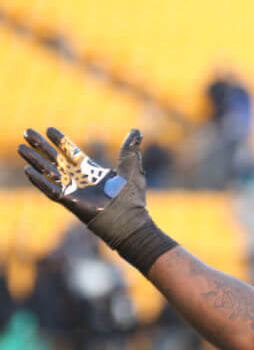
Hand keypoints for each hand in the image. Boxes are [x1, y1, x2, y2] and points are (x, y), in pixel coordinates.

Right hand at [18, 127, 151, 247]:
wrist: (128, 219)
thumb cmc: (131, 197)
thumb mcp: (131, 168)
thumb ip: (130, 150)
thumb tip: (136, 131)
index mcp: (91, 170)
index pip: (70, 152)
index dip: (60, 141)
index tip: (49, 129)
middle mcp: (79, 179)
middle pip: (54, 159)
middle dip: (41, 146)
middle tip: (27, 132)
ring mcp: (73, 190)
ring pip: (48, 171)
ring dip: (34, 160)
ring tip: (20, 147)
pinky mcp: (69, 201)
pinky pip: (50, 190)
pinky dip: (40, 181)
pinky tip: (28, 170)